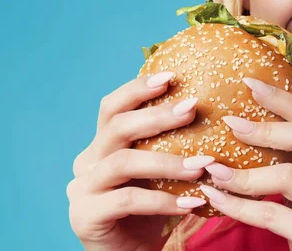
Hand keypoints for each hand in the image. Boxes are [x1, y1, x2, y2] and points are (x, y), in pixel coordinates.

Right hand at [67, 72, 211, 250]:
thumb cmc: (152, 210)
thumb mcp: (161, 173)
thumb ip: (170, 144)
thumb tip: (209, 110)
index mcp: (102, 145)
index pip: (112, 107)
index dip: (138, 89)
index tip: (171, 76)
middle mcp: (87, 161)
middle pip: (117, 127)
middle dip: (157, 116)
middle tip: (192, 108)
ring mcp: (81, 188)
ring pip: (123, 161)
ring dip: (167, 161)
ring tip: (203, 165)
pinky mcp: (84, 216)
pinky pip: (127, 200)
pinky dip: (162, 201)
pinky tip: (192, 203)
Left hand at [199, 77, 291, 250]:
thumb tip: (251, 128)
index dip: (286, 101)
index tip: (251, 84)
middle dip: (268, 126)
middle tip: (230, 122)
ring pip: (288, 176)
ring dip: (243, 173)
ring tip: (213, 170)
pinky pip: (273, 213)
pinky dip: (239, 205)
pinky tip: (217, 199)